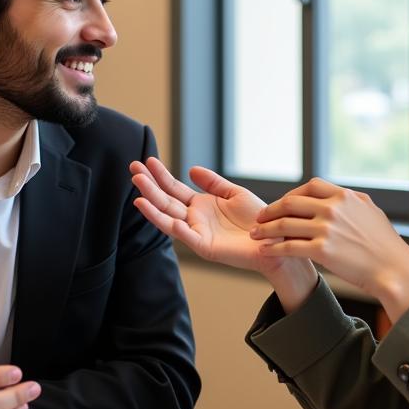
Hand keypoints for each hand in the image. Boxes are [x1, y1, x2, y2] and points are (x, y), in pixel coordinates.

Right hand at [130, 158, 317, 308]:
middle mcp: (194, 219)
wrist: (274, 240)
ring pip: (169, 219)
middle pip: (166, 201)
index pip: (174, 188)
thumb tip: (190, 169)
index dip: (160, 175)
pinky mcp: (205, 247)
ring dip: (153, 207)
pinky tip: (166, 217)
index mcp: (200, 205)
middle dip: (149, 186)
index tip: (147, 161)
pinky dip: (175, 227)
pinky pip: (187, 237)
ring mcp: (197, 233)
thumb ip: (212, 182)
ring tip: (139, 193)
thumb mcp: (233, 193)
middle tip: (134, 170)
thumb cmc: (257, 219)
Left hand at [252, 178, 408, 318]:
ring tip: (255, 234)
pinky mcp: (322, 251)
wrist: (394, 269)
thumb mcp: (370, 210)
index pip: (309, 187)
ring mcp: (326, 229)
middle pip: (290, 203)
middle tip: (259, 218)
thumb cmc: (385, 243)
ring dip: (265, 229)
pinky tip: (265, 250)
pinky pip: (289, 246)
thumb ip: (350, 200)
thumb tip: (337, 195)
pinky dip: (273, 247)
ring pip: (284, 224)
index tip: (281, 204)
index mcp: (344, 196)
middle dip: (270, 210)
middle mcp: (333, 209)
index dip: (291, 194)